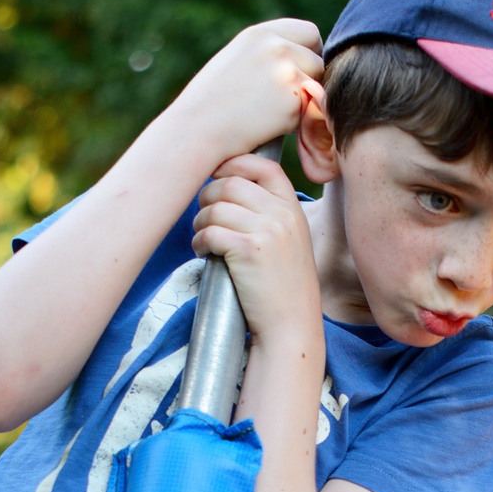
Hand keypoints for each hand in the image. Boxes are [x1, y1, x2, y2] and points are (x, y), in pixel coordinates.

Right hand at [175, 19, 323, 165]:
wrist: (196, 130)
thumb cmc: (209, 105)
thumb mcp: (235, 63)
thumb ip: (265, 55)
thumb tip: (297, 57)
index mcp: (259, 34)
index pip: (308, 32)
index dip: (310, 52)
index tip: (302, 71)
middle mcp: (275, 46)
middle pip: (317, 58)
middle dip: (310, 77)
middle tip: (292, 98)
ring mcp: (286, 72)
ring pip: (317, 85)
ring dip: (304, 99)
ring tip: (272, 113)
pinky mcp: (292, 100)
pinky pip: (309, 110)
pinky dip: (295, 121)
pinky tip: (268, 126)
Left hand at [192, 154, 322, 347]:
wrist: (291, 326)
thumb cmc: (284, 289)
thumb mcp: (289, 243)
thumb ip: (269, 214)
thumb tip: (226, 188)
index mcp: (293, 209)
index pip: (263, 166)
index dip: (235, 165)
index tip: (217, 177)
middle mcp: (283, 215)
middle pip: (231, 183)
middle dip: (208, 196)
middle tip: (203, 218)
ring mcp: (268, 231)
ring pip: (216, 206)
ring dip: (199, 221)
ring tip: (202, 238)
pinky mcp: (249, 250)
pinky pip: (211, 231)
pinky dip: (199, 241)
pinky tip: (202, 253)